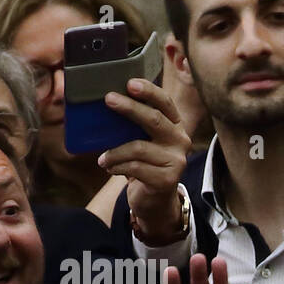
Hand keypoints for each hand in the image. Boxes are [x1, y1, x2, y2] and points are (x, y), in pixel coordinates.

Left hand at [99, 77, 192, 238]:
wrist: (155, 200)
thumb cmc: (143, 164)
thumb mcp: (141, 140)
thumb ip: (132, 125)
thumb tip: (104, 104)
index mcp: (175, 125)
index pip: (165, 103)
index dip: (149, 91)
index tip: (130, 83)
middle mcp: (180, 140)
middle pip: (154, 120)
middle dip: (130, 108)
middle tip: (108, 99)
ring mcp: (177, 161)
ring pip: (138, 148)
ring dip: (115, 152)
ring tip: (103, 158)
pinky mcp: (168, 179)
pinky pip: (135, 167)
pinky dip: (117, 167)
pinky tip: (110, 168)